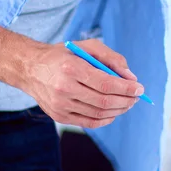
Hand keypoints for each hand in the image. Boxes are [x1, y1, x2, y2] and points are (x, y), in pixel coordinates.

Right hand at [21, 39, 143, 127]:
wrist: (30, 68)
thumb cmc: (64, 55)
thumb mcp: (86, 47)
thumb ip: (112, 59)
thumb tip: (132, 78)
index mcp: (70, 68)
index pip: (105, 83)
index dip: (126, 88)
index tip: (140, 88)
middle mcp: (63, 88)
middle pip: (104, 101)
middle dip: (126, 100)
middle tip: (136, 97)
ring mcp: (59, 105)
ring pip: (98, 114)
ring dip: (119, 110)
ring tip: (128, 103)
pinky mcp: (59, 116)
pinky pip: (89, 122)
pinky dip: (106, 119)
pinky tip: (114, 112)